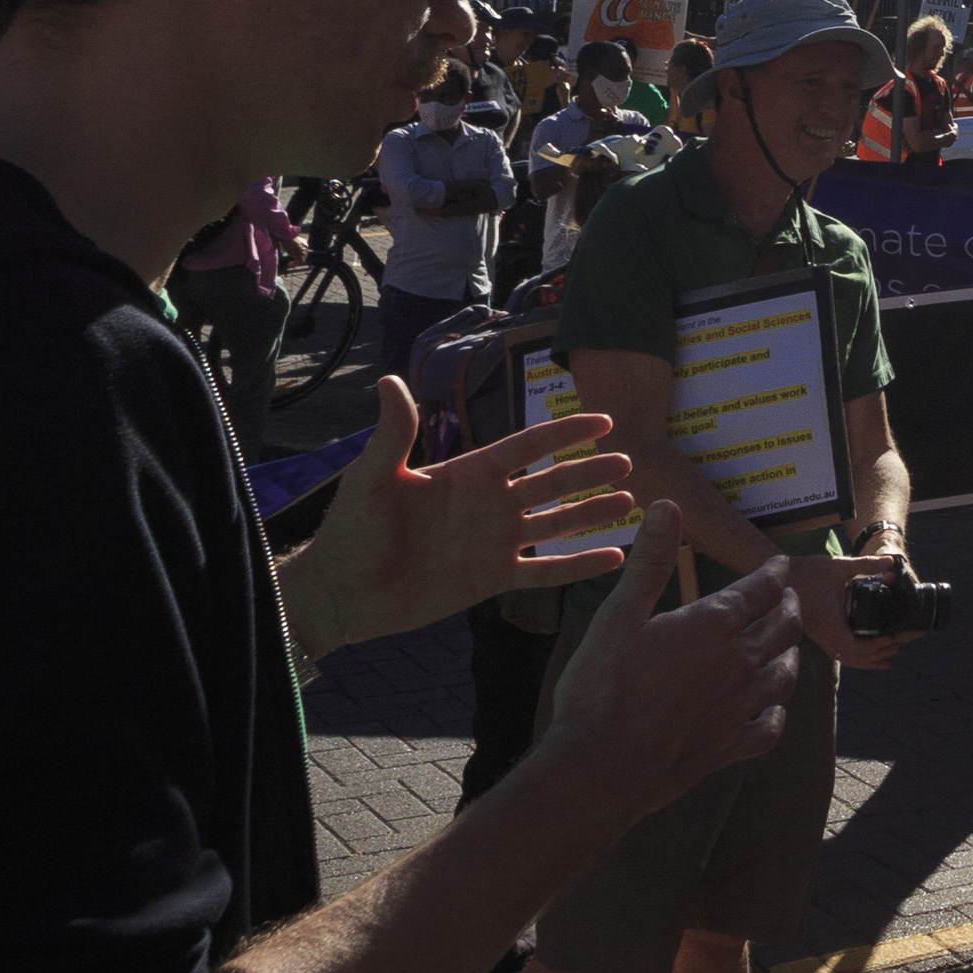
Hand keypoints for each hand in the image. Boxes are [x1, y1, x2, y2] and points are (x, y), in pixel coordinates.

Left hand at [287, 378, 636, 651]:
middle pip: (552, 483)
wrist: (342, 593)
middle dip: (590, 471)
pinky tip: (614, 558)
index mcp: (468, 474)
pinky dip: (578, 566)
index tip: (603, 420)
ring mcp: (494, 541)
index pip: (527, 447)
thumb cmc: (351, 532)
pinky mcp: (492, 578)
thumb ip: (394, 432)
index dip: (564, 433)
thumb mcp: (372, 477)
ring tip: (631, 502)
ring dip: (592, 513)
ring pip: (557, 523)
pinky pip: (545, 571)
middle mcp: (490, 504)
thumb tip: (390, 379)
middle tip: (629, 461)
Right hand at [542, 510, 798, 807]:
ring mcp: (739, 708)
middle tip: (787, 598)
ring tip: (785, 646)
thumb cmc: (601, 688)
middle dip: (789, 606)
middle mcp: (738, 663)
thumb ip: (650, 561)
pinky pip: (769, 727)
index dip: (773, 572)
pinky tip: (771, 710)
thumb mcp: (618, 614)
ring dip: (790, 654)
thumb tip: (668, 506)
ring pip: (784, 675)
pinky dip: (776, 714)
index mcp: (713, 626)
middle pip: (783, 627)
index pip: (760, 588)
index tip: (779, 564)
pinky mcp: (730, 747)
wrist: (600, 766)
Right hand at [796, 550, 909, 670]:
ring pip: (843, 657)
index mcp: (830, 623)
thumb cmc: (809, 570)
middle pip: (852, 657)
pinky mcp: (815, 633)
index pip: (854, 648)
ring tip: (886, 655)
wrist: (780, 575)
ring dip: (865, 659)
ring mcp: (817, 636)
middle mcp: (822, 634)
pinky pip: (836, 651)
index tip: (890, 638)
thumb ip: (866, 564)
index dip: (875, 648)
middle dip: (875, 656)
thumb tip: (891, 560)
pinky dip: (852, 655)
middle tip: (896, 646)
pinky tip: (863, 651)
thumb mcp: (839, 566)